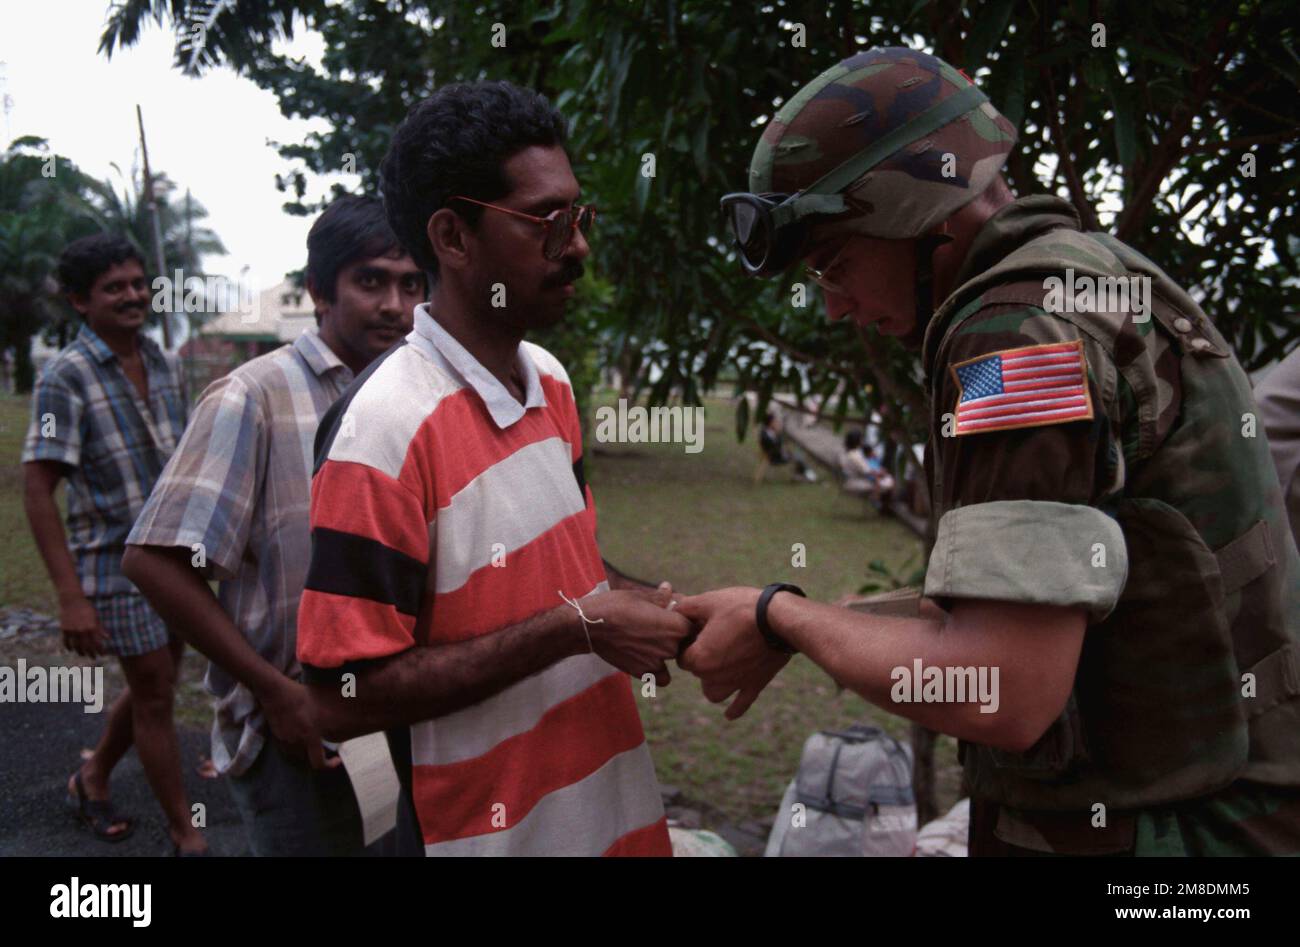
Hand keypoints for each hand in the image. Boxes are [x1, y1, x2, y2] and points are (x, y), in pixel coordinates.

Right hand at [59, 594, 107, 657]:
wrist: (72, 600)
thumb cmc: (86, 607)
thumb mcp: (96, 617)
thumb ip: (100, 628)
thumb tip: (107, 638)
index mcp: (92, 627)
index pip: (97, 643)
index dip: (100, 650)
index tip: (102, 654)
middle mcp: (82, 631)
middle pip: (87, 647)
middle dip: (91, 653)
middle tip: (94, 657)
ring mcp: (72, 631)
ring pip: (76, 646)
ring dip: (80, 652)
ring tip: (83, 654)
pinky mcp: (64, 630)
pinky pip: (66, 642)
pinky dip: (69, 647)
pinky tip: (71, 649)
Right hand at [261, 679, 340, 769]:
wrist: (275, 692)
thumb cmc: (299, 694)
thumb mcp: (320, 704)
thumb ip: (329, 715)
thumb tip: (347, 711)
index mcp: (310, 734)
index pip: (319, 762)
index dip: (329, 765)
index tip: (337, 759)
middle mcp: (297, 741)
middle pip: (307, 758)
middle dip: (316, 754)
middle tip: (324, 746)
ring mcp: (285, 740)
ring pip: (296, 754)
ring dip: (304, 750)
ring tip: (310, 739)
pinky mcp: (276, 737)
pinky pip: (286, 748)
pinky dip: (292, 746)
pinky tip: (297, 734)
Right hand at [582, 588, 692, 686]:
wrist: (589, 626)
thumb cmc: (614, 605)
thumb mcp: (640, 596)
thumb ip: (660, 598)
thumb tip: (669, 588)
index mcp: (676, 624)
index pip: (694, 625)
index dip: (686, 620)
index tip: (675, 616)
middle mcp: (671, 646)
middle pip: (685, 643)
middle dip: (676, 636)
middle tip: (658, 627)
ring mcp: (658, 661)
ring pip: (673, 658)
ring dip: (666, 651)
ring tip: (648, 640)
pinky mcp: (644, 673)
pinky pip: (663, 677)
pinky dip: (658, 671)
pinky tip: (648, 659)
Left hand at [676, 587, 791, 719]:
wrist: (779, 619)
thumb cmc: (741, 608)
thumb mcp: (709, 601)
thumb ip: (686, 608)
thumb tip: (673, 609)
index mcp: (699, 659)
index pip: (681, 657)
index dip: (688, 642)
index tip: (699, 628)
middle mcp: (714, 677)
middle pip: (697, 672)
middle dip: (702, 657)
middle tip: (716, 635)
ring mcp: (735, 684)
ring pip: (713, 693)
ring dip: (712, 684)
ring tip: (719, 666)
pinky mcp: (755, 684)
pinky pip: (741, 705)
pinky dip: (734, 709)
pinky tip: (729, 715)